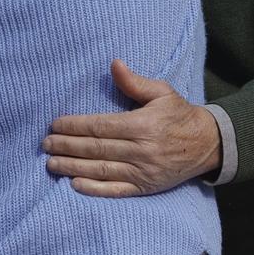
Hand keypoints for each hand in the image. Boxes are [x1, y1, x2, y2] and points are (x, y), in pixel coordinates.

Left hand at [44, 60, 222, 198]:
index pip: (100, 126)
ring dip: (72, 167)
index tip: (54, 125)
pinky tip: (74, 185)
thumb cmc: (180, 114)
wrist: (208, 144)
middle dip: (67, 146)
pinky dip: (94, 189)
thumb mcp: (162, 92)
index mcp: (143, 124)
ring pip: (101, 170)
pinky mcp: (145, 187)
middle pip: (96, 148)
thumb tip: (114, 64)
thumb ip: (135, 82)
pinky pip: (116, 190)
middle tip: (45, 144)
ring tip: (51, 163)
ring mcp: (143, 171)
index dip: (74, 126)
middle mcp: (141, 150)